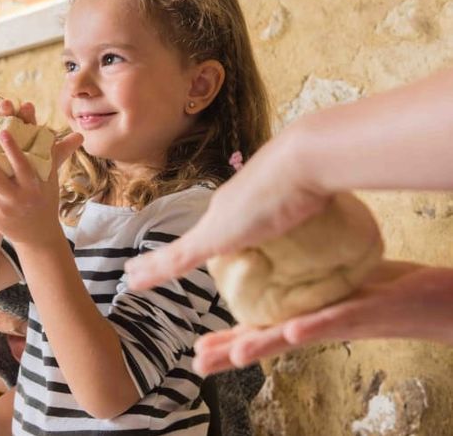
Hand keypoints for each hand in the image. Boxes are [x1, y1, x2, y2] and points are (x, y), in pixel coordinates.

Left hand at [0, 100, 82, 244]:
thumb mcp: (52, 180)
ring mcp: (3, 206)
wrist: (37, 236)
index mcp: (35, 186)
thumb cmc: (45, 200)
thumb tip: (78, 135)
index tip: (3, 131)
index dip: (13, 149)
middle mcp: (18, 197)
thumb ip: (57, 155)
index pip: (24, 165)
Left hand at [125, 132, 330, 289]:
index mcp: (244, 203)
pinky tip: (133, 280)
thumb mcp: (308, 203)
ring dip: (154, 266)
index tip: (197, 249)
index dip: (209, 238)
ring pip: (176, 252)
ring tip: (132, 275)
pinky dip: (154, 271)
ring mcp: (216, 223)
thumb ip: (305, 212)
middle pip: (195, 239)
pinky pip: (175, 260)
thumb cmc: (317, 178)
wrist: (306, 161)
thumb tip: (317, 210)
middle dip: (172, 255)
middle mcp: (223, 209)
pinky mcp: (212, 236)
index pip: (223, 226)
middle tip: (149, 266)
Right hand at [191, 262, 452, 374]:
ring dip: (261, 347)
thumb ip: (304, 279)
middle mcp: (315, 326)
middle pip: (265, 342)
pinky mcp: (362, 314)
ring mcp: (336, 321)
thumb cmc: (384, 289)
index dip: (227, 340)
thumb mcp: (334, 282)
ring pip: (291, 338)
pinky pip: (332, 321)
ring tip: (233, 354)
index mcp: (304, 316)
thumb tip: (274, 261)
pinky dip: (311, 326)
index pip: (257, 329)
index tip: (196, 349)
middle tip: (199, 364)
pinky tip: (291, 330)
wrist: (434, 301)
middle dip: (231, 354)